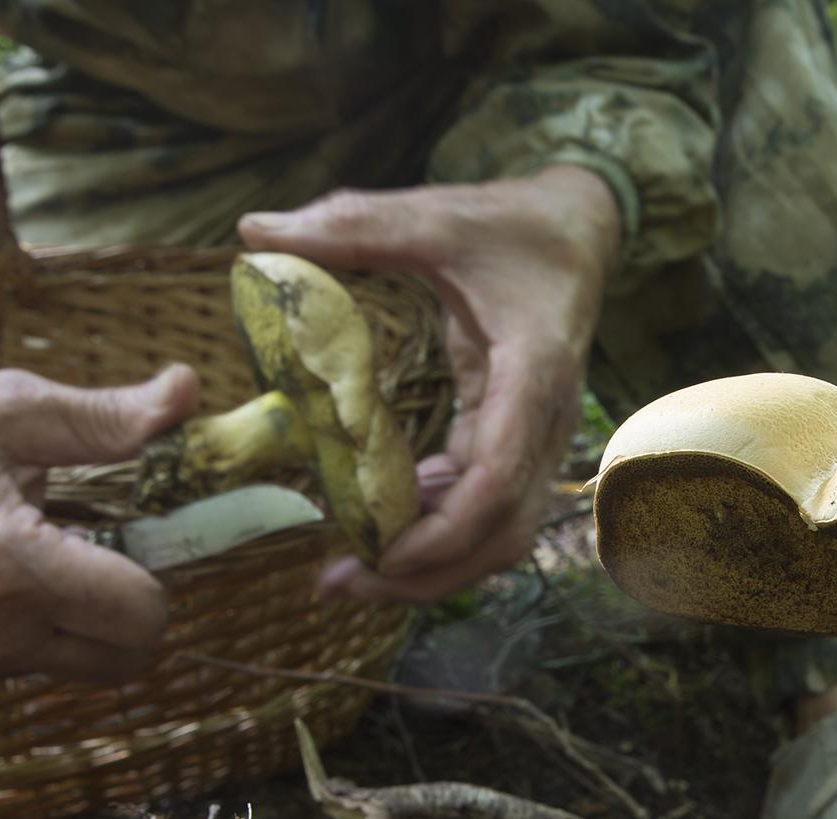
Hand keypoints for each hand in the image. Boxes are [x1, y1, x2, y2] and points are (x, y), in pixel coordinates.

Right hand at [0, 364, 199, 697]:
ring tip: (17, 558)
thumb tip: (188, 389)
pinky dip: (21, 636)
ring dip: (69, 623)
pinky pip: (18, 671)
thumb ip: (110, 417)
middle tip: (86, 553)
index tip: (123, 540)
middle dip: (123, 610)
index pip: (141, 616)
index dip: (150, 578)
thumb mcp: (13, 410)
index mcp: (10, 566)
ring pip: (72, 666)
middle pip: (121, 659)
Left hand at [239, 164, 621, 603]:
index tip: (381, 555)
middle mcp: (543, 420)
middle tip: (342, 585)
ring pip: (500, 534)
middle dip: (430, 573)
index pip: (499, 477)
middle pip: (504, 532)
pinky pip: (486, 508)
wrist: (581, 230)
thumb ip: (354, 224)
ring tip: (351, 574)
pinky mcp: (516, 441)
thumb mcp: (438, 214)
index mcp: (532, 371)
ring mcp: (535, 438)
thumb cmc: (516, 225)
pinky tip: (380, 530)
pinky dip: (437, 530)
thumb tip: (254, 230)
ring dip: (433, 566)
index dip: (444, 529)